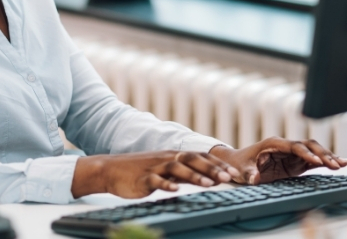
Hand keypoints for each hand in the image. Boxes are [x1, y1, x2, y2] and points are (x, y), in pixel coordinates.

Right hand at [71, 151, 241, 198]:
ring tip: (208, 184)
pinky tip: (175, 190)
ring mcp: (155, 168)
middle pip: (193, 160)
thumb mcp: (165, 168)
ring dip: (194, 176)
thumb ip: (184, 171)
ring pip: (177, 169)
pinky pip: (156, 181)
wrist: (112, 169)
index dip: (217, 164)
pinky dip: (166, 185)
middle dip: (212, 168)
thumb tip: (206, 177)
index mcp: (174, 156)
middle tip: (228, 177)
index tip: (234, 173)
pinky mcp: (143, 178)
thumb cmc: (140, 170)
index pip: (200, 157)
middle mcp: (167, 158)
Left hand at [209, 137, 346, 184]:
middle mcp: (286, 146)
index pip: (294, 146)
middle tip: (335, 164)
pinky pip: (313, 160)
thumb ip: (249, 173)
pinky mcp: (296, 162)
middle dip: (322, 154)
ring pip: (314, 151)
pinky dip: (325, 162)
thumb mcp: (242, 169)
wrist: (238, 162)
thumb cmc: (240, 163)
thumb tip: (254, 178)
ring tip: (342, 164)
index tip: (317, 161)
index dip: (306, 153)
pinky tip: (338, 165)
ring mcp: (292, 154)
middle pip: (308, 146)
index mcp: (274, 144)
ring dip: (327, 156)